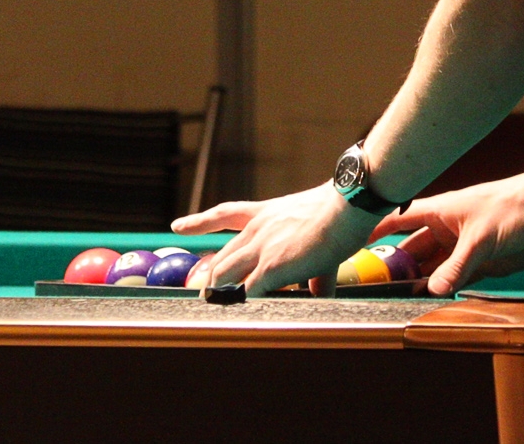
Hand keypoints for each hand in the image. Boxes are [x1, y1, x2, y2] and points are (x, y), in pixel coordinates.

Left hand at [172, 184, 378, 296]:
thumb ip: (315, 266)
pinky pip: (249, 292)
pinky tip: (240, 318)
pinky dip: (243, 305)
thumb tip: (321, 292)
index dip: (200, 222)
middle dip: (210, 276)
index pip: (225, 214)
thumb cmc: (340, 212)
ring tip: (213, 308)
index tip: (176, 226)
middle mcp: (257, 229)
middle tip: (202, 293)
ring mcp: (261, 247)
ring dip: (219, 292)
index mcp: (265, 213)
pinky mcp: (271, 267)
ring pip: (226, 274)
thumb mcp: (318, 231)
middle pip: (223, 256)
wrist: (346, 205)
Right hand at [372, 170, 523, 294]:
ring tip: (397, 300)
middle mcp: (446, 229)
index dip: (373, 231)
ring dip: (419, 281)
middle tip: (373, 288)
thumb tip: (434, 290)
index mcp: (439, 212)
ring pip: (432, 267)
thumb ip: (458, 265)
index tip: (348, 244)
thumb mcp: (482, 237)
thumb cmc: (514, 206)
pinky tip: (431, 302)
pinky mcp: (481, 262)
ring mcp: (462, 246)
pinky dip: (444, 289)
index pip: (397, 220)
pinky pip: (455, 278)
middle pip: (411, 251)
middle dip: (395, 267)